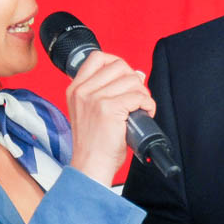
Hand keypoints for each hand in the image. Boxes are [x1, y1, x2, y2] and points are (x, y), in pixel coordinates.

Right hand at [66, 51, 155, 184]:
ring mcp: (95, 99)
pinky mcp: (109, 109)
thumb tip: (137, 74)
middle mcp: (83, 91)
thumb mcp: (89, 112)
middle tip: (137, 97)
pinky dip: (148, 104)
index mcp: (76, 89)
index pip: (97, 57)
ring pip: (132, 80)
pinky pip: (138, 96)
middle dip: (134, 80)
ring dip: (143, 93)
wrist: (91, 165)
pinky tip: (145, 113)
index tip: (125, 78)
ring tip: (141, 107)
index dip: (117, 63)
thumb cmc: (94, 144)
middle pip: (119, 66)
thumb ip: (106, 92)